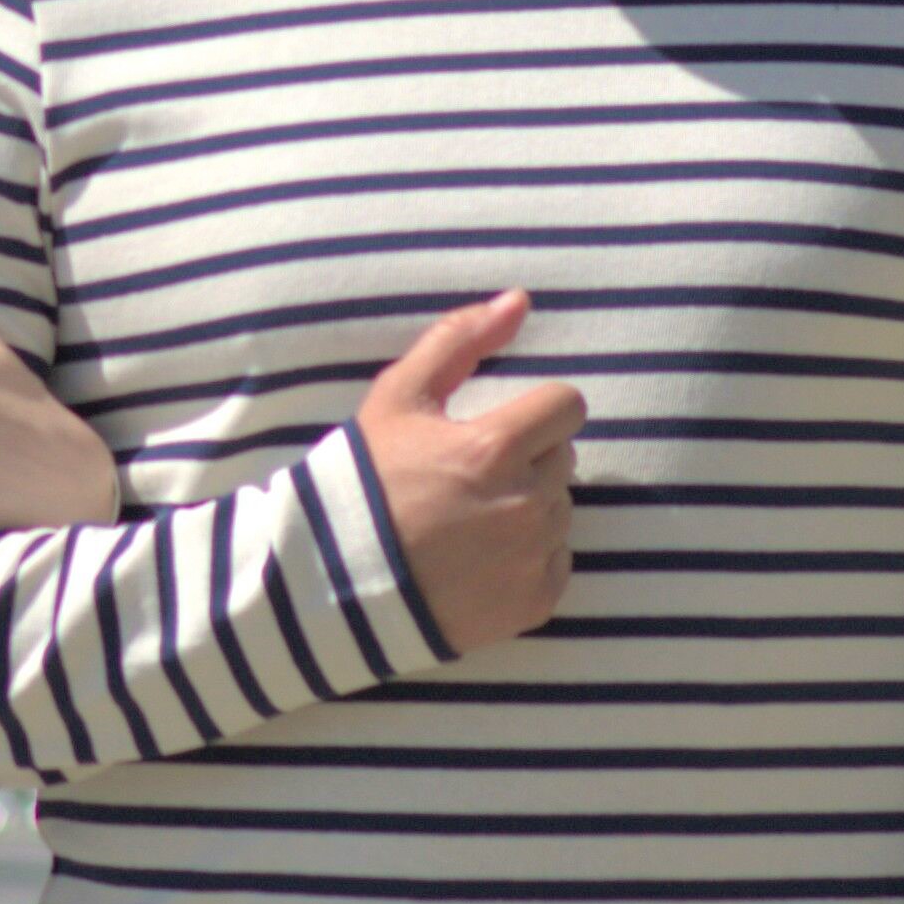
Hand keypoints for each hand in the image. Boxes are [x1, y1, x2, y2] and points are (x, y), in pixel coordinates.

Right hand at [361, 293, 579, 653]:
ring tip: (471, 519)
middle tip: (471, 477)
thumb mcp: (397, 398)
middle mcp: (526, 504)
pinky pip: (556, 563)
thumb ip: (458, 340)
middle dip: (527, 459)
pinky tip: (481, 559)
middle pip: (563, 459)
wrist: (336, 583)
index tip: (502, 426)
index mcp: (496, 449)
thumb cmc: (364, 481)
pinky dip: (529, 559)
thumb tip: (518, 301)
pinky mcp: (534, 603)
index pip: (567, 406)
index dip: (536, 410)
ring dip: (529, 507)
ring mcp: (532, 558)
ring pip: (561, 511)